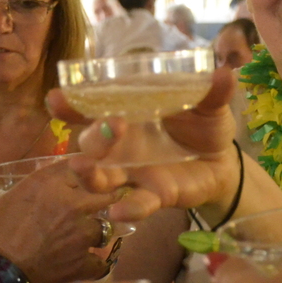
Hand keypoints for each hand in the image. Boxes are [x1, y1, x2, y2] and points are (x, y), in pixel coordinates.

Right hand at [0, 164, 114, 282]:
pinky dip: (94, 265)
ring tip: (87, 240)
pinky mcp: (83, 264)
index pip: (78, 165)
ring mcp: (80, 235)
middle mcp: (71, 204)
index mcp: (46, 184)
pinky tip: (84, 267)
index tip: (79, 180)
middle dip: (102, 200)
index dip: (81, 172)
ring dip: (98, 233)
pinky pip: (101, 262)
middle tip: (94, 209)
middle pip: (105, 193)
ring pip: (108, 228)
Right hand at [47, 68, 241, 220]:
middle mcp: (122, 145)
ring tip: (84, 170)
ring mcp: (134, 172)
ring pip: (101, 177)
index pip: (92, 107)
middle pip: (91, 143)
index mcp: (128, 114)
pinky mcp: (154, 195)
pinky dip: (127, 208)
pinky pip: (136, 204)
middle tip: (112, 126)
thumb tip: (224, 72)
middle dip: (93, 136)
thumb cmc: (203, 126)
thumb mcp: (210, 106)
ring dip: (90, 175)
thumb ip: (213, 91)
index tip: (57, 99)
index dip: (71, 104)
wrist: (222, 162)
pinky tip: (119, 210)